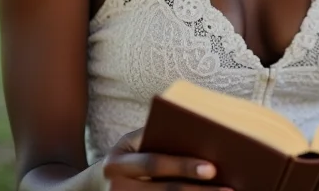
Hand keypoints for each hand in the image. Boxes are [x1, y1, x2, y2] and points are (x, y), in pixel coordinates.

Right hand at [99, 128, 231, 190]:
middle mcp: (117, 188)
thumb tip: (198, 133)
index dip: (184, 166)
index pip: (155, 164)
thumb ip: (154, 136)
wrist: (90, 189)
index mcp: (117, 163)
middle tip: (229, 189)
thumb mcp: (129, 143)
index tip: (213, 168)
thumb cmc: (123, 158)